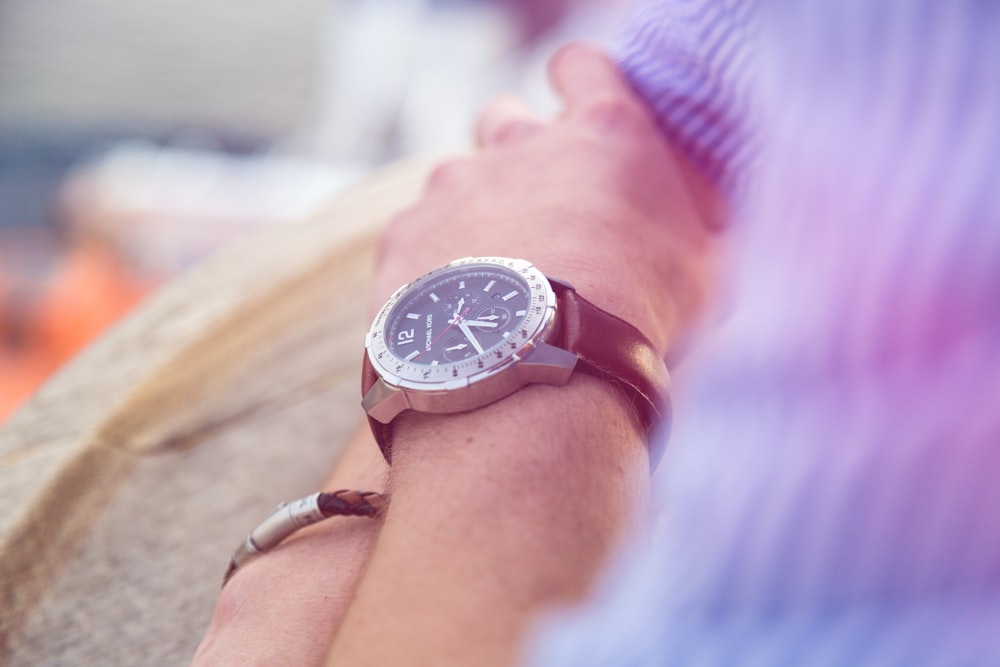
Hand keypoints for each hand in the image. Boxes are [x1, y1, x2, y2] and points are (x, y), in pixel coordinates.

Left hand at [373, 43, 720, 359]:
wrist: (545, 375)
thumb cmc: (640, 321)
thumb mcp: (706, 268)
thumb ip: (696, 223)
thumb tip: (705, 223)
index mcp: (602, 135)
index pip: (582, 66)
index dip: (580, 83)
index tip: (581, 113)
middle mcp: (521, 145)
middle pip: (506, 118)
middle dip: (518, 154)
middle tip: (540, 216)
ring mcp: (455, 186)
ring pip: (456, 180)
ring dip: (475, 215)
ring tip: (497, 281)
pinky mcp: (407, 233)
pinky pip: (418, 234)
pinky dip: (433, 262)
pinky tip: (457, 309)